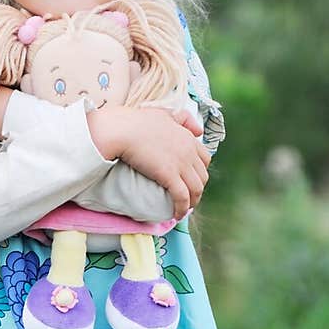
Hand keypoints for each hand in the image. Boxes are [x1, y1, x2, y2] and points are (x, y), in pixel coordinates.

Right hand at [88, 105, 210, 219]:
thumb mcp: (166, 113)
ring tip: (183, 209)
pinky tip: (177, 214)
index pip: (205, 158)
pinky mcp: (170, 176)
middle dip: (198, 189)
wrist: (124, 130)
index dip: (200, 171)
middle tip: (188, 197)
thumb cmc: (138, 121)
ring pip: (196, 189)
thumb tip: (199, 130)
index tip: (192, 179)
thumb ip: (183, 119)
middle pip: (203, 176)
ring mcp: (181, 164)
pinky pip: (182, 197)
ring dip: (192, 202)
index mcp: (188, 138)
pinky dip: (182, 208)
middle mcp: (189, 151)